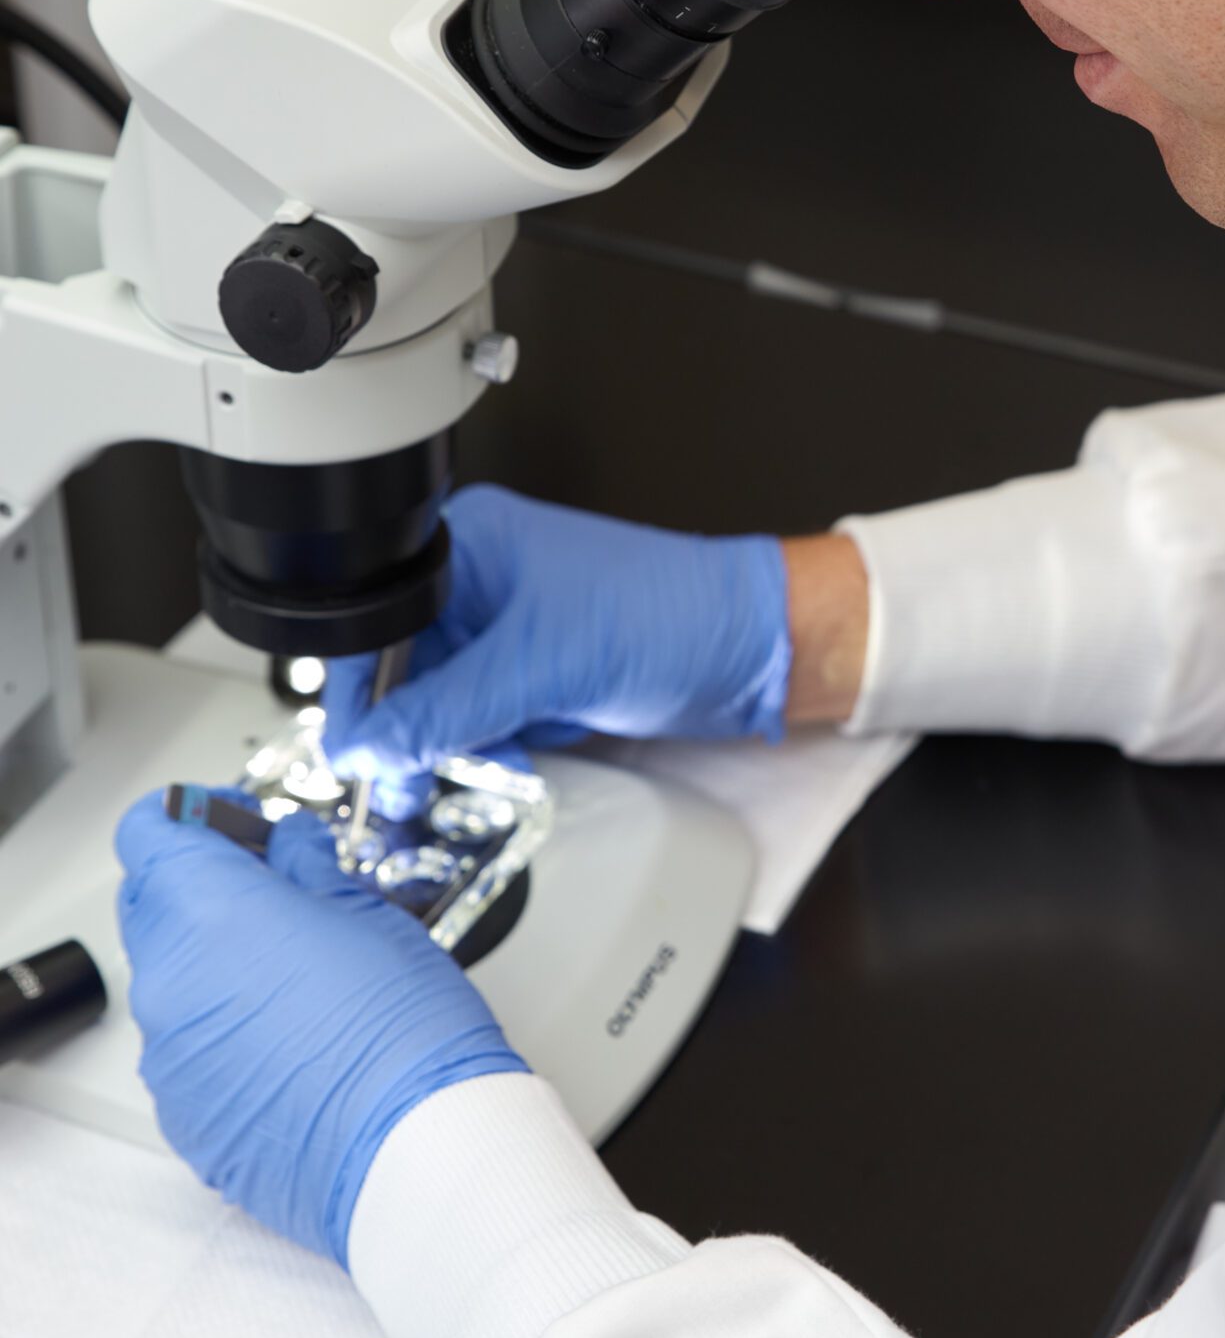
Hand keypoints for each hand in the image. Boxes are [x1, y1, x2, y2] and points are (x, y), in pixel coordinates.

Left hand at [115, 792, 526, 1261]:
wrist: (414, 1151)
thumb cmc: (404, 1032)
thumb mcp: (369, 915)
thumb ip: (308, 870)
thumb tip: (288, 848)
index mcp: (206, 911)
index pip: (149, 833)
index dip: (191, 818)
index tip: (237, 825)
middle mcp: (168, 981)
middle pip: (153, 905)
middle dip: (204, 889)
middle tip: (277, 894)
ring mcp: (167, 1056)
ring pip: (172, 983)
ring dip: (216, 966)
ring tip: (299, 982)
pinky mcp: (182, 1115)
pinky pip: (186, 1052)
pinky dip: (224, 1035)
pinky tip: (293, 1046)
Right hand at [322, 483, 791, 790]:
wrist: (754, 649)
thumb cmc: (671, 614)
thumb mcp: (540, 668)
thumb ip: (446, 711)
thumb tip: (374, 746)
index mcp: (473, 546)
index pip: (381, 624)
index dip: (364, 693)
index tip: (358, 755)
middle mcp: (487, 583)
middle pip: (411, 670)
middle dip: (413, 732)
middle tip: (402, 790)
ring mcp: (517, 631)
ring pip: (450, 703)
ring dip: (459, 744)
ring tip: (473, 769)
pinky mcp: (547, 672)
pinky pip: (492, 717)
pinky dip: (498, 744)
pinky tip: (519, 753)